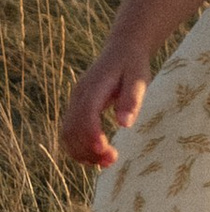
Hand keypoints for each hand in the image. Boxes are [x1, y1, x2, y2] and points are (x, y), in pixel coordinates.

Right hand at [60, 46, 145, 169]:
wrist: (122, 49)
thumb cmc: (133, 65)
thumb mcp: (139, 79)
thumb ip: (132, 99)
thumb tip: (125, 124)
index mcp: (94, 86)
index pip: (86, 115)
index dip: (92, 135)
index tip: (106, 152)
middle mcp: (79, 95)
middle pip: (73, 129)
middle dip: (88, 149)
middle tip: (112, 161)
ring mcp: (75, 102)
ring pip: (68, 133)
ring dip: (82, 152)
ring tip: (106, 162)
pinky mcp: (77, 108)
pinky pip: (70, 132)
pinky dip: (79, 147)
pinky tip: (97, 156)